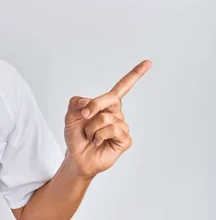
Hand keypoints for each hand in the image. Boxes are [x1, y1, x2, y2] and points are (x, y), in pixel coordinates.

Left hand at [64, 60, 151, 178]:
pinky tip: (98, 142)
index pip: (123, 87)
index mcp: (106, 105)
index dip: (135, 74)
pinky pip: (112, 130)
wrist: (76, 157)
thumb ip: (76, 102)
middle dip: (93, 106)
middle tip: (84, 117)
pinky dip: (98, 136)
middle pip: (110, 98)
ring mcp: (122, 126)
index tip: (148, 63)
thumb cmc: (76, 136)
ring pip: (105, 118)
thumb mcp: (70, 115)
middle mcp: (117, 113)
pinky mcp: (124, 139)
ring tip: (91, 136)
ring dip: (91, 128)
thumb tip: (88, 102)